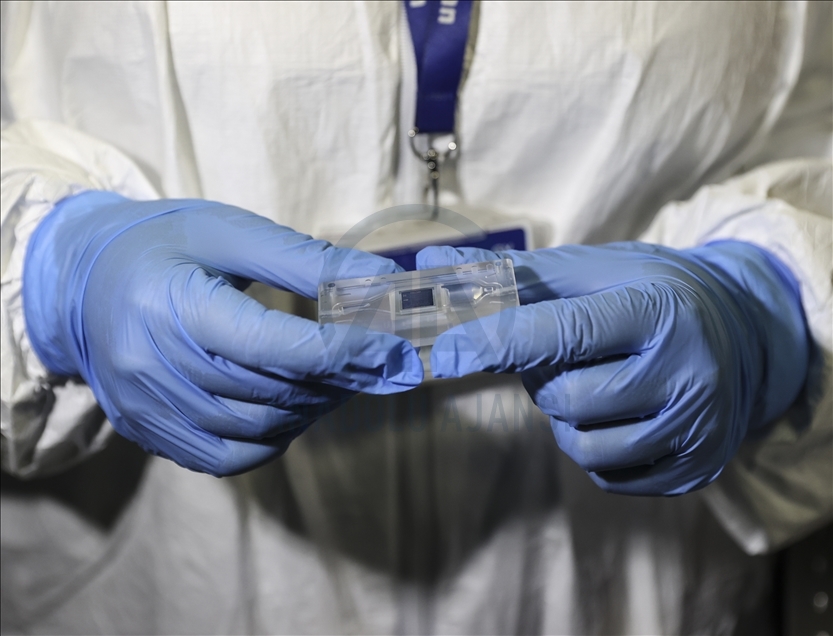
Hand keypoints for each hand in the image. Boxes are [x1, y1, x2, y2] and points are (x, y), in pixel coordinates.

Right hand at [24, 191, 421, 475]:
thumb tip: (380, 278)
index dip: (343, 351)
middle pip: (271, 390)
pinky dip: (274, 438)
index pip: (274, 345)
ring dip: (311, 408)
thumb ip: (306, 260)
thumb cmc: (164, 245)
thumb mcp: (230, 232)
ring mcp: (145, 407)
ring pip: (255, 427)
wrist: (83, 282)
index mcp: (170, 304)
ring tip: (337, 380)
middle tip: (371, 360)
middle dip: (336, 378)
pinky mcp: (147, 431)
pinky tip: (292, 408)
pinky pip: (226, 458)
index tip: (389, 348)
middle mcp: (150, 365)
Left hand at [417, 241, 808, 494]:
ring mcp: (697, 430)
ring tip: (591, 381)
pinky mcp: (694, 472)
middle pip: (566, 398)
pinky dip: (592, 444)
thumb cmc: (651, 293)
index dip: (497, 343)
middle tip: (564, 354)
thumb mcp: (593, 270)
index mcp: (660, 310)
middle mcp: (688, 374)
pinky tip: (616, 411)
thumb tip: (434, 262)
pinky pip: (606, 475)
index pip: (564, 332)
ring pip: (582, 445)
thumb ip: (513, 274)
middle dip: (544, 378)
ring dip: (564, 416)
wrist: (740, 333)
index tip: (448, 352)